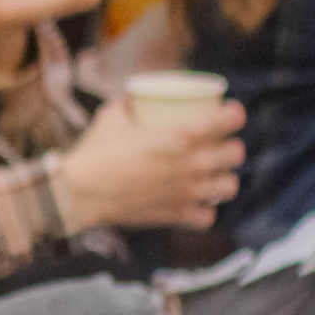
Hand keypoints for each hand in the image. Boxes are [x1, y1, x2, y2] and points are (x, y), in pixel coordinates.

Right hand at [52, 97, 245, 230]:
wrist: (79, 192)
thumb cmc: (94, 152)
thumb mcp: (111, 117)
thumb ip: (129, 105)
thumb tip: (134, 98)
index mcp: (183, 135)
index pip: (229, 121)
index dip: (234, 115)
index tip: (229, 114)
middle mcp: (193, 164)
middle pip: (235, 154)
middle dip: (230, 148)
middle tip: (219, 146)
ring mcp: (188, 192)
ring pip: (230, 186)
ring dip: (224, 180)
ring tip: (215, 177)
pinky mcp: (178, 215)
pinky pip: (208, 216)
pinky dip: (205, 210)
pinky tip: (199, 205)